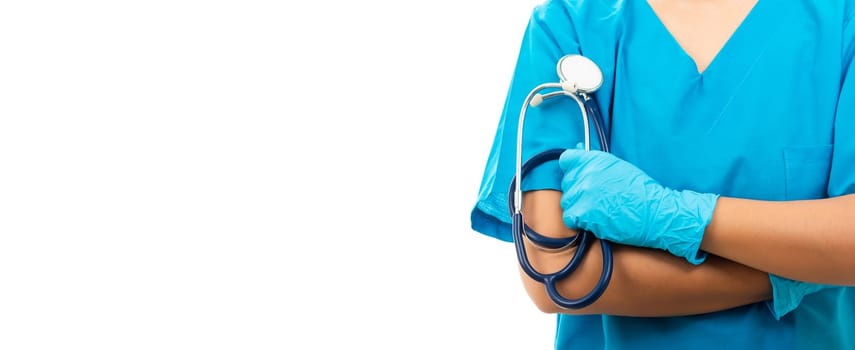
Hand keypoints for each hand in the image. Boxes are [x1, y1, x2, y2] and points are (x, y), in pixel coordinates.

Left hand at [558, 148, 719, 264]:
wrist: (654, 212)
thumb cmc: (640, 190)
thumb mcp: (618, 167)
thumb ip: (595, 161)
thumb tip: (578, 148)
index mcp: (595, 159)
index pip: (566, 159)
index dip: (572, 168)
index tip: (578, 176)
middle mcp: (586, 174)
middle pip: (566, 183)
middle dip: (577, 190)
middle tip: (595, 197)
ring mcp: (583, 194)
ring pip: (567, 201)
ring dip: (578, 206)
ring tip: (598, 209)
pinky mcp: (583, 214)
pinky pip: (570, 218)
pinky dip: (579, 221)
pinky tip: (594, 220)